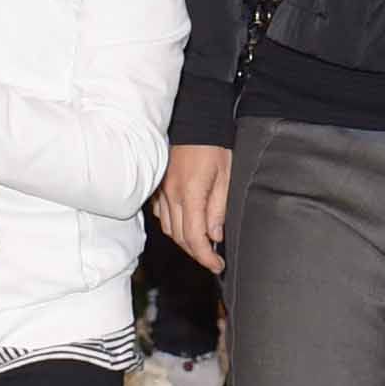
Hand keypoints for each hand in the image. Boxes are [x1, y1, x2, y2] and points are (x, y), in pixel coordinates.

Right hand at [156, 140, 234, 270]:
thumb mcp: (226, 176)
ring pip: (169, 229)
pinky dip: (174, 226)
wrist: (196, 120)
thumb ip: (219, 208)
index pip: (195, 237)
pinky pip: (162, 215)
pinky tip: (186, 224)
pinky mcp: (158, 187)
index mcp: (190, 193)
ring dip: (185, 241)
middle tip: (213, 259)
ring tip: (202, 244)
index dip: (206, 257)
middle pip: (180, 238)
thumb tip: (214, 235)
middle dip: (197, 253)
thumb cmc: (214, 146)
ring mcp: (161, 191)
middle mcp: (171, 195)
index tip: (217, 265)